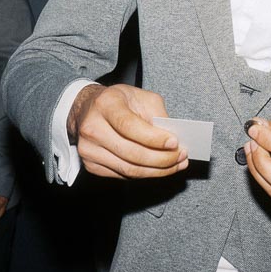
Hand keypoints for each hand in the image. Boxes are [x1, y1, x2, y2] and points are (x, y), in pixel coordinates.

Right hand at [68, 84, 186, 178]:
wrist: (89, 109)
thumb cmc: (119, 101)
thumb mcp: (142, 97)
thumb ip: (158, 115)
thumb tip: (174, 140)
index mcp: (105, 104)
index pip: (130, 126)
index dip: (154, 138)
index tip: (175, 143)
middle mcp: (92, 127)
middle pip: (131, 153)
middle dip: (162, 159)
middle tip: (181, 157)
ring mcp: (89, 149)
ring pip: (129, 169)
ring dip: (157, 170)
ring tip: (176, 165)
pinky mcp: (91, 164)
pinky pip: (123, 175)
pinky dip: (145, 174)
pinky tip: (159, 168)